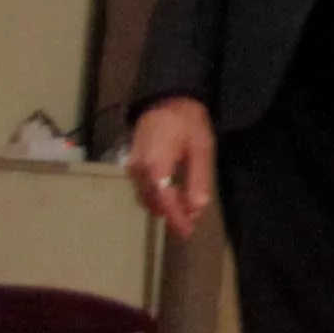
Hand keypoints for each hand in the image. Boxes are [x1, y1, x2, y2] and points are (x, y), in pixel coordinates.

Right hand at [126, 98, 214, 237]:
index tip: (186, 232)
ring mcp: (132, 167)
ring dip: (164, 206)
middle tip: (190, 223)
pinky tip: (173, 196)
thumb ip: (198, 180)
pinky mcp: (132, 165)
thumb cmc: (187, 122)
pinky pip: (143, 188)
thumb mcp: (201, 149)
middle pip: (152, 202)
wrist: (166, 100)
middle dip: (171, 214)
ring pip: (146, 197)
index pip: (163, 201)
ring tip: (185, 211)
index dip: (175, 218)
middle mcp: (138, 169)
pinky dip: (157, 196)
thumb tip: (197, 209)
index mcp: (155, 165)